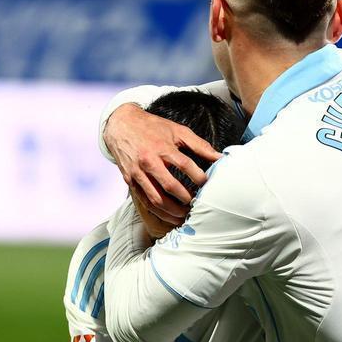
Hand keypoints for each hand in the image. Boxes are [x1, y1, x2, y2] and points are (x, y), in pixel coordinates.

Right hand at [103, 103, 220, 222]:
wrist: (121, 125)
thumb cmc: (152, 127)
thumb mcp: (177, 131)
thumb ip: (200, 145)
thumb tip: (220, 157)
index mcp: (162, 147)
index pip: (184, 165)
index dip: (199, 177)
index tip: (207, 184)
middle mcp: (149, 161)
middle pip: (170, 186)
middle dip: (186, 198)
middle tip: (197, 203)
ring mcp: (137, 173)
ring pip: (156, 198)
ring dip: (172, 210)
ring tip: (185, 215)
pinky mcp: (130, 181)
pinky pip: (144, 201)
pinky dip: (158, 211)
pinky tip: (169, 215)